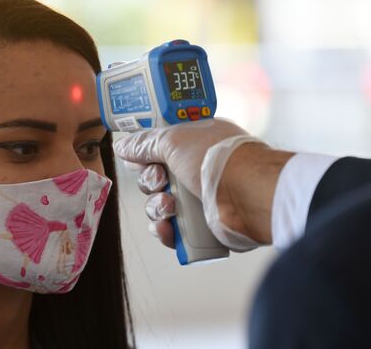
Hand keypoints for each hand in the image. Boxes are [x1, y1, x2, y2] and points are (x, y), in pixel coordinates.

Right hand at [113, 119, 292, 250]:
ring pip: (159, 206)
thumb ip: (144, 143)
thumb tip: (122, 146)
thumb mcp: (173, 140)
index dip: (145, 154)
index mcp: (192, 143)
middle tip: (162, 181)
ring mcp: (199, 198)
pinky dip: (165, 231)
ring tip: (170, 207)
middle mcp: (195, 169)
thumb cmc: (215, 159)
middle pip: (153, 178)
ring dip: (156, 207)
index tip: (140, 158)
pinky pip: (171, 230)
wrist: (248, 195)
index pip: (158, 148)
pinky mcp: (201, 226)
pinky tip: (167, 228)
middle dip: (151, 182)